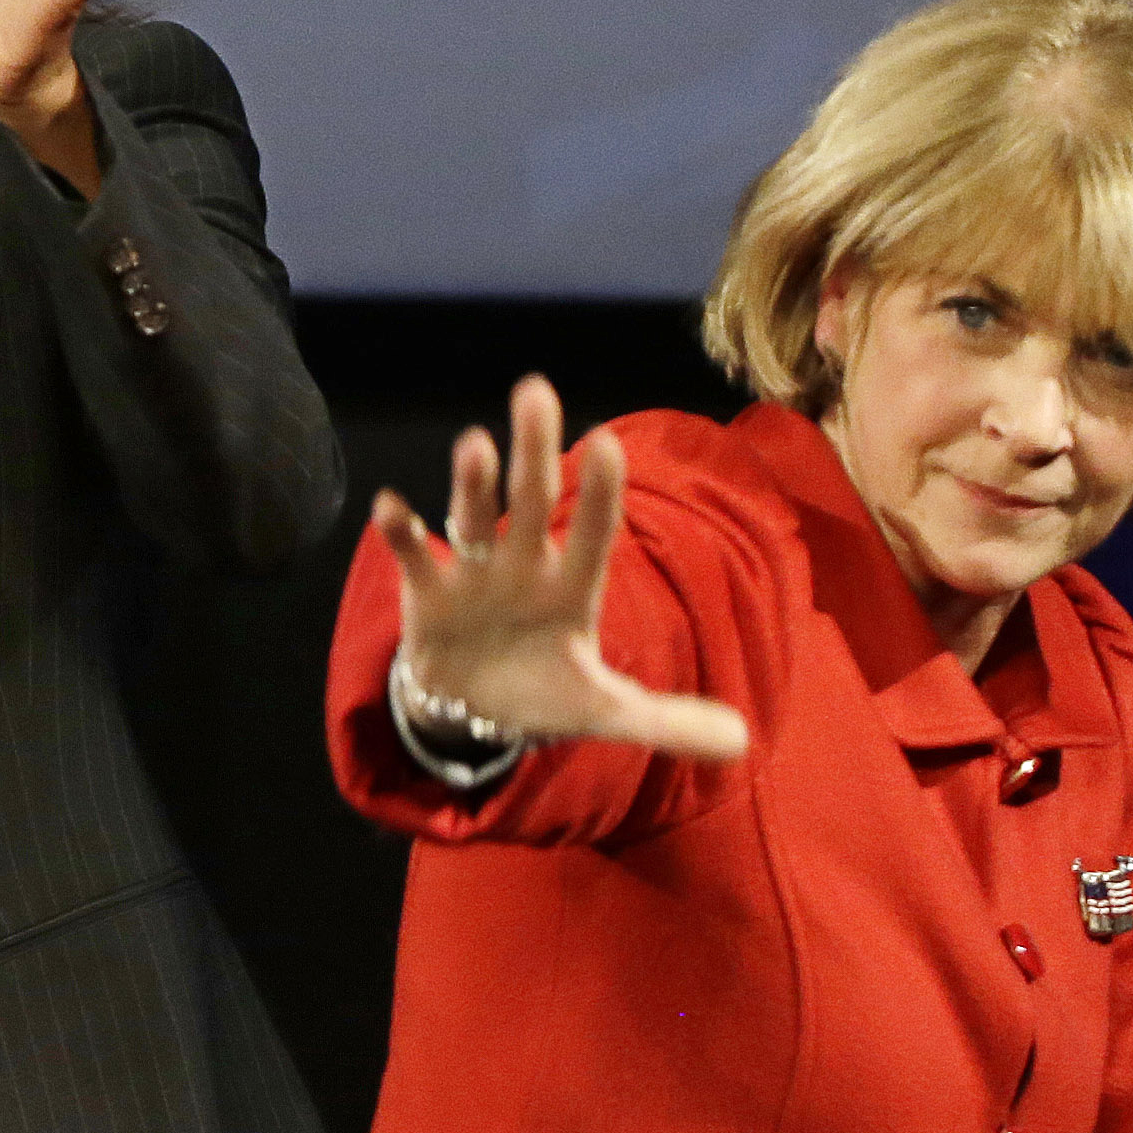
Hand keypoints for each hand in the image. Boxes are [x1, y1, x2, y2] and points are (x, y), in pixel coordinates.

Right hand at [370, 377, 750, 764]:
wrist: (477, 710)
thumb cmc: (546, 690)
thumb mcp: (606, 710)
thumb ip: (667, 718)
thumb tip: (741, 740)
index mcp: (573, 585)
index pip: (593, 533)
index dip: (599, 495)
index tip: (608, 443)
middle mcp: (526, 564)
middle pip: (532, 500)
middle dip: (535, 451)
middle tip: (536, 391)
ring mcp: (476, 572)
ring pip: (474, 517)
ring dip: (472, 483)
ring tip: (474, 445)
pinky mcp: (429, 591)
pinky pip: (415, 556)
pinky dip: (401, 532)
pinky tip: (391, 507)